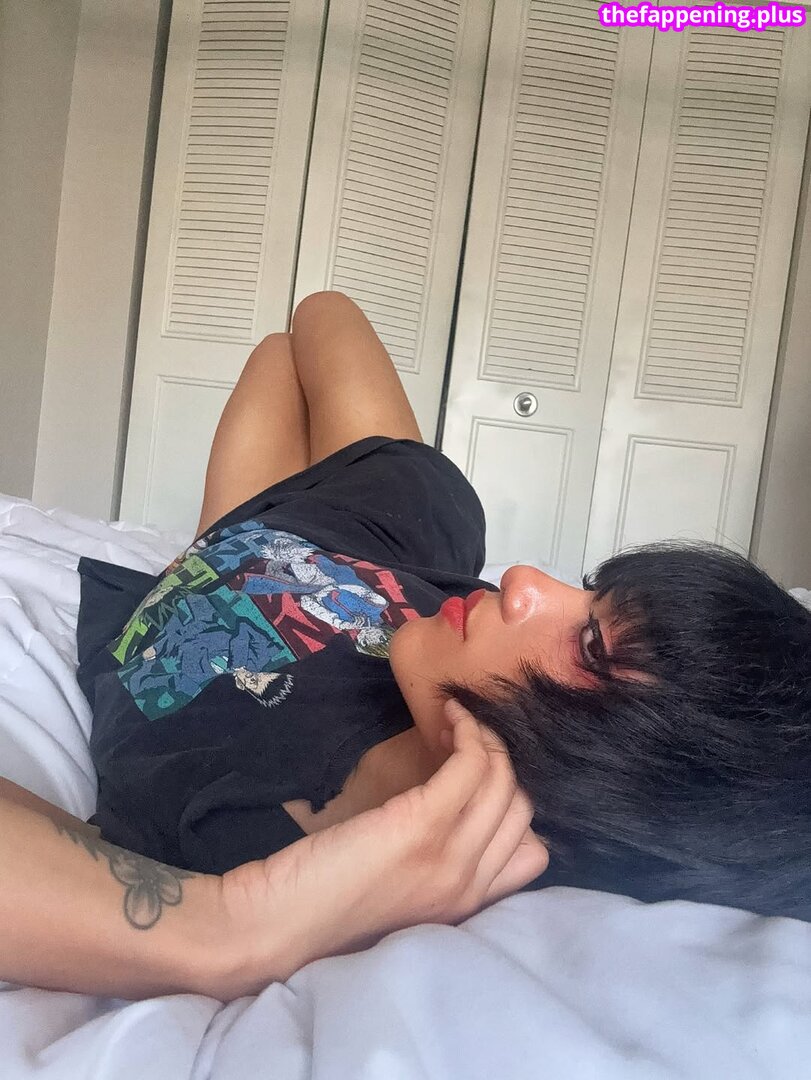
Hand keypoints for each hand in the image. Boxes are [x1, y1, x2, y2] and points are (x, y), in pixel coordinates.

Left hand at [212, 701, 548, 999]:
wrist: (276, 925)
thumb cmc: (327, 902)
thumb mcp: (401, 892)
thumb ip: (437, 865)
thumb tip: (456, 810)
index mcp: (466, 906)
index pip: (532, 851)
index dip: (513, 803)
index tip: (482, 775)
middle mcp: (469, 885)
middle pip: (521, 809)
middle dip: (503, 762)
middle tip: (468, 736)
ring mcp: (449, 857)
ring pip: (503, 781)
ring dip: (486, 739)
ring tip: (458, 721)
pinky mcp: (421, 825)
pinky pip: (471, 765)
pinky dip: (467, 732)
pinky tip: (448, 718)